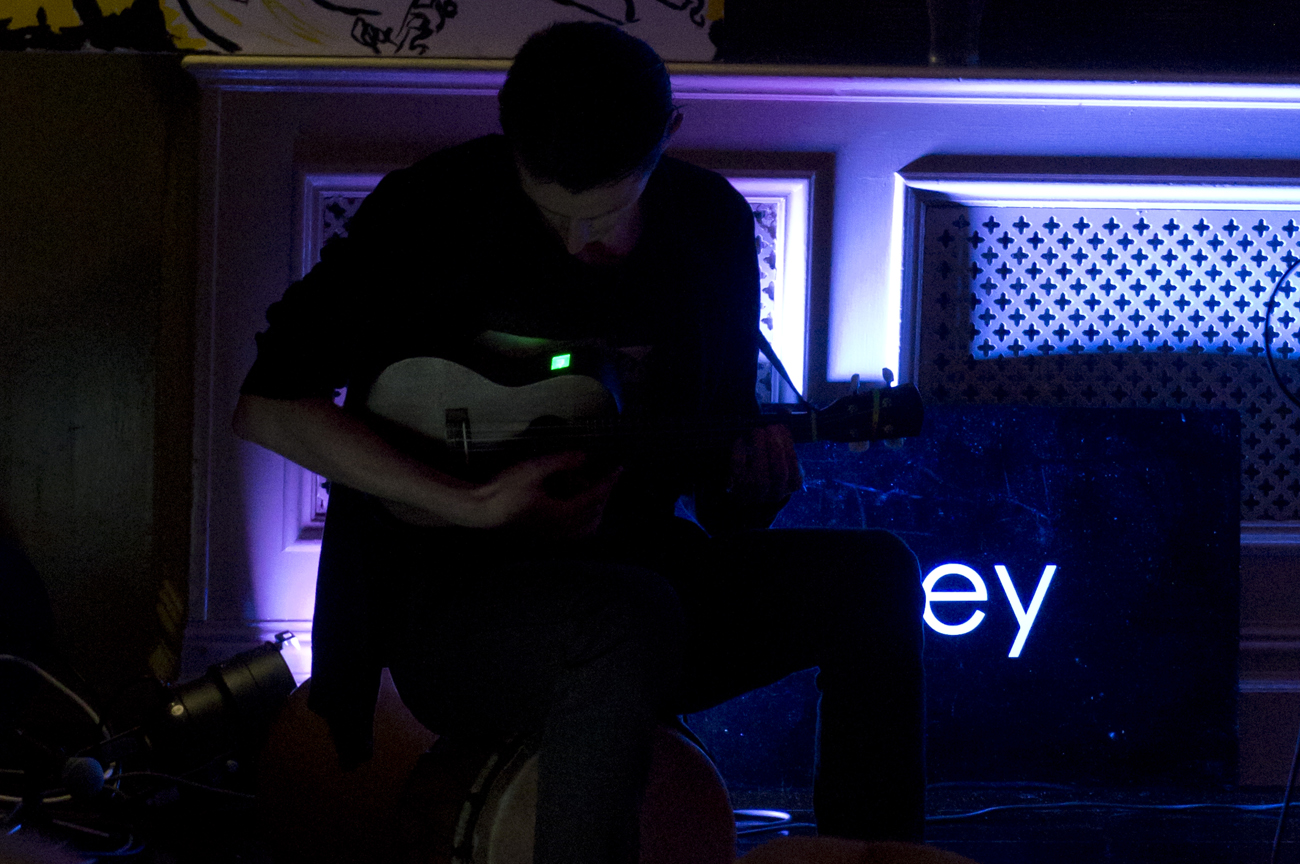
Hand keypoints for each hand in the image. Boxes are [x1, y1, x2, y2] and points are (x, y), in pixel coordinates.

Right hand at [470, 451, 621, 536]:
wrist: (482, 511)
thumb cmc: (504, 490)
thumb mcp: (534, 468)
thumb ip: (561, 462)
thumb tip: (585, 456)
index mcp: (562, 513)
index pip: (594, 497)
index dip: (609, 481)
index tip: (619, 468)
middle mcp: (561, 529)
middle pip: (595, 517)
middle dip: (603, 497)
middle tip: (604, 478)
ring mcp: (553, 535)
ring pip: (586, 529)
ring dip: (595, 511)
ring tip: (589, 491)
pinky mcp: (544, 536)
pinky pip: (574, 533)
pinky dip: (583, 520)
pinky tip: (573, 506)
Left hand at [727, 423, 802, 503]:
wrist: (748, 492)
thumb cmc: (769, 468)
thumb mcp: (781, 456)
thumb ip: (785, 437)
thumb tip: (785, 411)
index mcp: (791, 484)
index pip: (794, 468)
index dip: (788, 445)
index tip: (781, 426)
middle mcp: (775, 493)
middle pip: (779, 472)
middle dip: (775, 446)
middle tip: (770, 427)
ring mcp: (755, 493)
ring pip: (760, 476)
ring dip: (759, 448)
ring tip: (758, 430)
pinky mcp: (737, 488)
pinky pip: (739, 471)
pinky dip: (740, 452)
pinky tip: (741, 440)